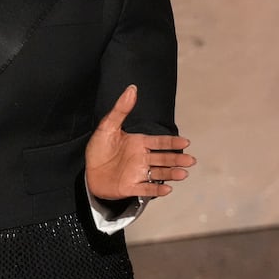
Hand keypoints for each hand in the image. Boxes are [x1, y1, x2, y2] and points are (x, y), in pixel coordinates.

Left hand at [84, 85, 194, 199]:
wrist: (87, 171)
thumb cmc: (98, 149)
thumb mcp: (107, 126)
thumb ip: (121, 109)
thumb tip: (132, 89)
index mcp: (139, 143)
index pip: (159, 142)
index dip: (172, 142)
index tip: (185, 142)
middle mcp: (142, 158)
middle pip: (164, 158)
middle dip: (177, 159)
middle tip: (190, 160)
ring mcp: (137, 173)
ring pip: (158, 173)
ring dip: (171, 174)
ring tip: (183, 173)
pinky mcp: (130, 187)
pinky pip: (146, 189)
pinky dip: (156, 189)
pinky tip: (167, 189)